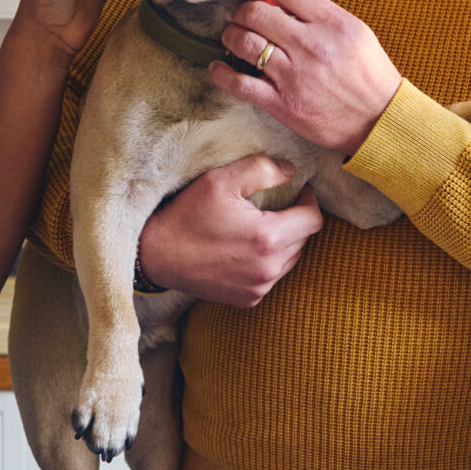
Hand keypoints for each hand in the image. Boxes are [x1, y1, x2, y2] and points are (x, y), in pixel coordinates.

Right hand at [138, 154, 323, 306]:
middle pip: (303, 241)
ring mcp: (258, 288)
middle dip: (294, 221)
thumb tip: (291, 171)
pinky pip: (271, 278)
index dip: (309, 201)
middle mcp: (268, 268)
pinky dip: (266, 263)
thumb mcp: (221, 180)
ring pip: (290, 261)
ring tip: (258, 228)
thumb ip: (262, 169)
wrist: (156, 255)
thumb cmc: (187, 214)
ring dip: (283, 244)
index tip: (297, 192)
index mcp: (268, 237)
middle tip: (273, 207)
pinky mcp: (247, 300)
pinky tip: (244, 250)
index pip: (314, 220)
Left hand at [213, 0, 403, 158]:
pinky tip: (217, 68)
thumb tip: (286, 2)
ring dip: (230, 36)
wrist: (379, 121)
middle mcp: (311, 46)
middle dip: (243, 12)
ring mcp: (294, 76)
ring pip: (244, 44)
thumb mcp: (356, 33)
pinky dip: (222, 74)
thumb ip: (323, 15)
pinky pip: (240, 84)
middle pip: (258, 14)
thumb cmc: (369, 76)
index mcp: (333, 24)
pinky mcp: (283, 105)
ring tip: (231, 37)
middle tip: (242, 18)